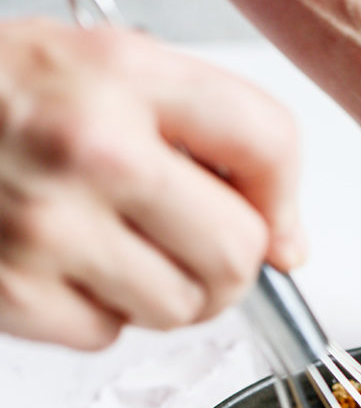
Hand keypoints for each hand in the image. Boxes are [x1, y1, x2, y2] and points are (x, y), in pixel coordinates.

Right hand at [0, 19, 304, 348]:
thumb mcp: (104, 72)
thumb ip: (207, 138)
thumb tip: (287, 242)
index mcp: (122, 76)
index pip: (267, 143)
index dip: (283, 199)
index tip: (275, 225)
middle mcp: (91, 150)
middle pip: (237, 255)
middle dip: (227, 268)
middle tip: (193, 251)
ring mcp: (49, 229)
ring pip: (181, 309)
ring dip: (162, 293)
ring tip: (115, 249)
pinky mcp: (16, 295)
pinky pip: (108, 335)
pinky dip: (98, 314)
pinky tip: (63, 267)